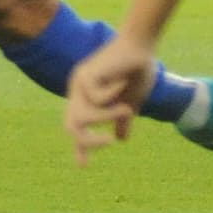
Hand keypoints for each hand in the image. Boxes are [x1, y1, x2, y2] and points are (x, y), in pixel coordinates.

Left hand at [64, 33, 158, 161]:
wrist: (141, 46)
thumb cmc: (136, 71)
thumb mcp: (130, 101)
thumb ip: (122, 119)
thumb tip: (121, 139)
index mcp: (86, 100)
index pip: (77, 126)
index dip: (81, 146)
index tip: (83, 166)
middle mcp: (78, 92)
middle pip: (71, 126)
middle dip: (88, 141)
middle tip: (109, 143)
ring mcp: (79, 83)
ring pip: (83, 116)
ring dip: (106, 117)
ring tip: (126, 108)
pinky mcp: (85, 74)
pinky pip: (96, 98)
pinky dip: (112, 96)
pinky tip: (121, 82)